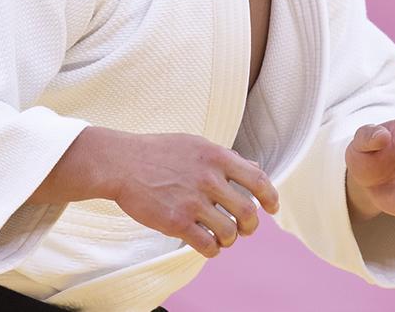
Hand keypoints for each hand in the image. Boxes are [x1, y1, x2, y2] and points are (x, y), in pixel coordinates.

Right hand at [104, 131, 279, 258]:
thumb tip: (255, 168)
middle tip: (246, 229)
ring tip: (223, 237)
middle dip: (251, 226)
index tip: (272, 208)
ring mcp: (192, 201)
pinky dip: (213, 249)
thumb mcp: (198, 145)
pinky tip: (208, 245)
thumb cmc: (159, 152)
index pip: (258, 179)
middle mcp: (209, 179)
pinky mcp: (175, 222)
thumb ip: (227, 158)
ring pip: (229, 231)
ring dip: (230, 239)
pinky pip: (206, 245)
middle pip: (247, 211)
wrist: (122, 163)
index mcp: (217, 157)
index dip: (271, 197)